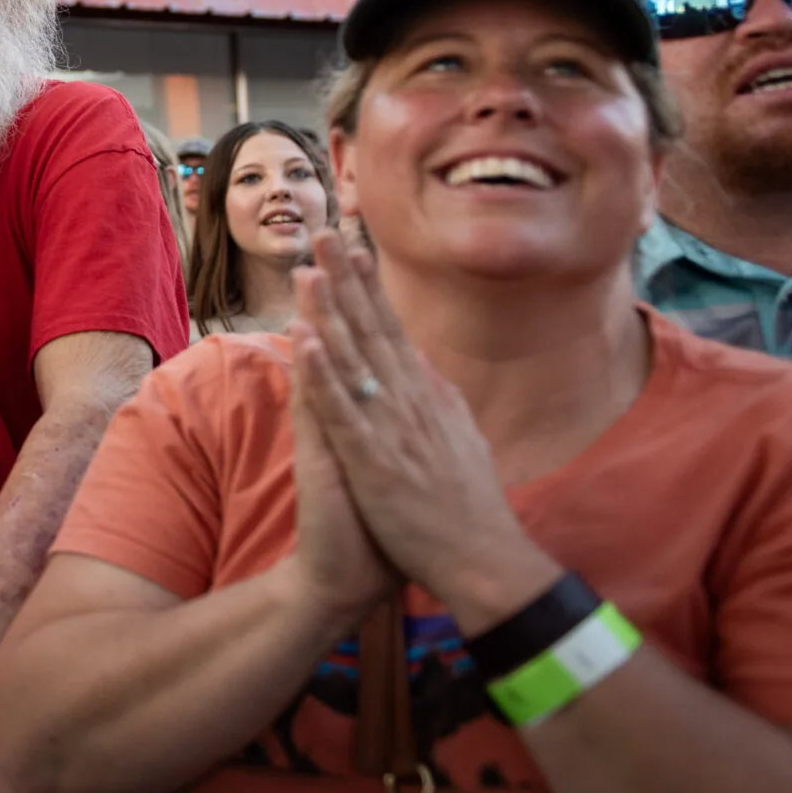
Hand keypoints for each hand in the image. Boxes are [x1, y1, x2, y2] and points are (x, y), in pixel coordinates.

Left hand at [291, 232, 560, 629]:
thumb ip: (439, 401)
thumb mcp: (460, 440)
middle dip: (347, 280)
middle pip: (373, 329)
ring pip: (355, 360)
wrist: (485, 562)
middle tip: (323, 231)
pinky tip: (306, 342)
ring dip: (331, 312)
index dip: (370, 287)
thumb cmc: (468, 508)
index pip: (394, 330)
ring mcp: (393, 430)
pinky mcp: (375, 462)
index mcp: (427, 398)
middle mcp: (411, 403)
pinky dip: (325, 375)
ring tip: (308, 269)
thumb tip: (424, 365)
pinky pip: (344, 412)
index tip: (353, 245)